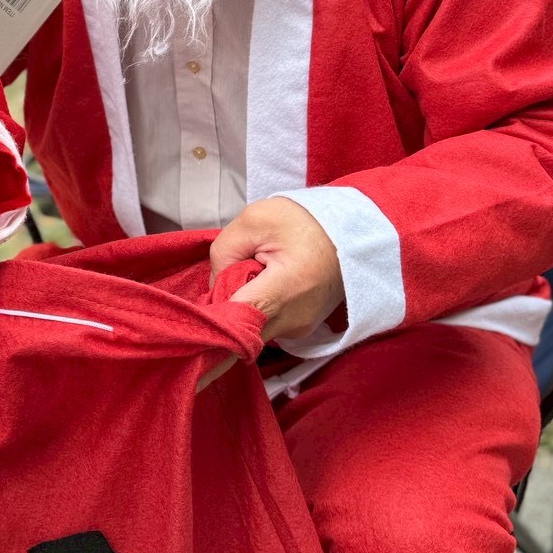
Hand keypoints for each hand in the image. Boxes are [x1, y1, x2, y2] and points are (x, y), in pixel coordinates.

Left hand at [208, 197, 344, 341]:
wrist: (353, 232)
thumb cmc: (304, 221)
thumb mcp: (255, 220)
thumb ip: (224, 252)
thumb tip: (216, 287)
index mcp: (284, 290)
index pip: (237, 324)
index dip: (212, 319)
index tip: (199, 311)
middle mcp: (294, 320)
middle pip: (241, 331)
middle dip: (224, 312)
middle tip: (226, 281)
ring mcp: (300, 329)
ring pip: (252, 331)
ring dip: (241, 311)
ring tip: (251, 278)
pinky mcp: (303, 329)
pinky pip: (267, 328)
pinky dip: (257, 312)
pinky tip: (264, 286)